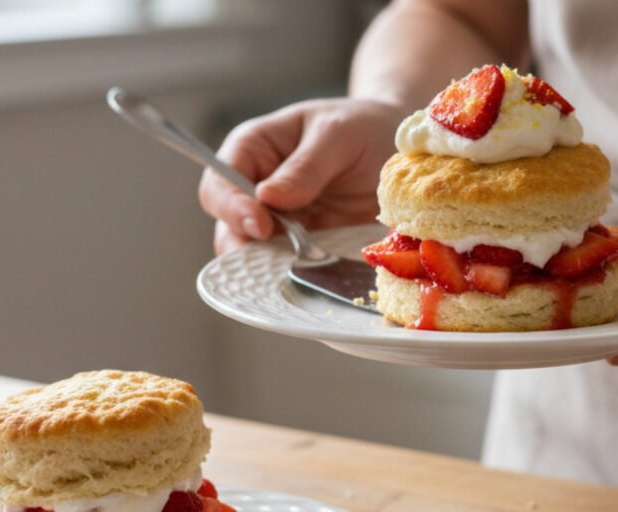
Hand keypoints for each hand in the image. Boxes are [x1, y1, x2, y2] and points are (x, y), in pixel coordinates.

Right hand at [198, 98, 404, 253]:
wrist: (395, 147)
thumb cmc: (362, 127)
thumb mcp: (338, 135)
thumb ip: (306, 166)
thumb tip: (267, 198)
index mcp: (253, 149)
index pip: (221, 180)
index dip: (232, 206)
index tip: (261, 224)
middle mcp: (256, 186)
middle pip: (228, 224)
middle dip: (244, 245)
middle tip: (272, 260)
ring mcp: (278, 219)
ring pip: (252, 252)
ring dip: (267, 266)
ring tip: (292, 272)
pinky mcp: (301, 243)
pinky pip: (286, 264)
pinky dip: (293, 273)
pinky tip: (309, 277)